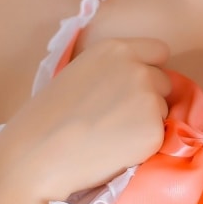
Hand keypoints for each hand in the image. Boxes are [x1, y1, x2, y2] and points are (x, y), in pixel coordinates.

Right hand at [0, 36, 173, 201]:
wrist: (39, 154)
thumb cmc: (48, 117)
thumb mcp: (79, 73)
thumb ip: (111, 70)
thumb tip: (137, 81)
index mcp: (115, 49)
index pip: (159, 51)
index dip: (149, 69)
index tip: (133, 88)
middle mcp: (137, 68)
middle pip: (164, 82)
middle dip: (149, 98)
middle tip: (116, 118)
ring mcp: (148, 99)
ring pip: (162, 111)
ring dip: (146, 123)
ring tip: (110, 136)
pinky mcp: (154, 131)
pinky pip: (159, 137)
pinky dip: (144, 146)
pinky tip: (115, 150)